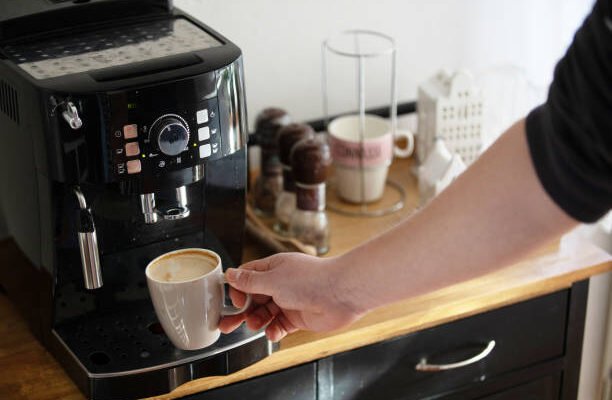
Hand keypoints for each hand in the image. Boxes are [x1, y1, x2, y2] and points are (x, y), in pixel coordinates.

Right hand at [219, 252, 364, 341]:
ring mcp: (290, 300)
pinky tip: (273, 333)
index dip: (238, 290)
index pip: (247, 277)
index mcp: (273, 268)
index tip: (236, 302)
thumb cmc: (311, 280)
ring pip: (265, 313)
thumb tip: (230, 274)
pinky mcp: (299, 317)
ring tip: (255, 326)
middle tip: (226, 325)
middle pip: (253, 298)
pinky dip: (274, 331)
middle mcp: (281, 283)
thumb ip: (250, 281)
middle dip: (240, 312)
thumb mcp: (272, 279)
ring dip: (257, 321)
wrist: (341, 293)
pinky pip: (280, 326)